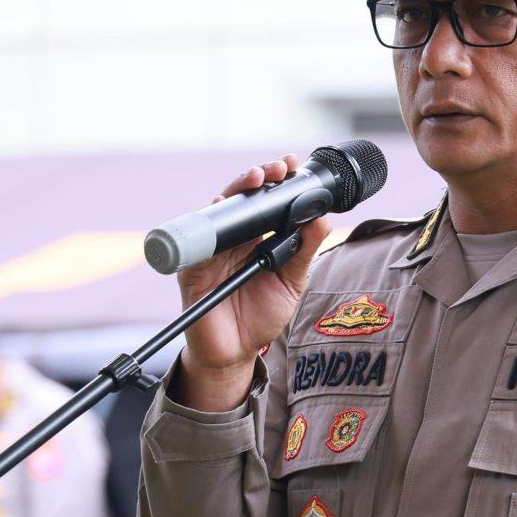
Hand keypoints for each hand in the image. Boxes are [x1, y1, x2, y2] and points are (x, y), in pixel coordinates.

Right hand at [169, 155, 331, 412]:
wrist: (236, 353)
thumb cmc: (261, 316)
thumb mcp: (291, 282)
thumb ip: (304, 252)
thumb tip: (323, 218)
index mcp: (257, 239)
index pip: (267, 202)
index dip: (278, 181)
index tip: (293, 163)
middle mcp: (234, 239)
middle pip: (243, 197)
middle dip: (259, 176)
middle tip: (278, 167)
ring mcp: (212, 250)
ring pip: (220, 210)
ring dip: (237, 189)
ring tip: (257, 178)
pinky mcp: (193, 268)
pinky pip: (197, 242)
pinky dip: (208, 224)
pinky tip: (220, 206)